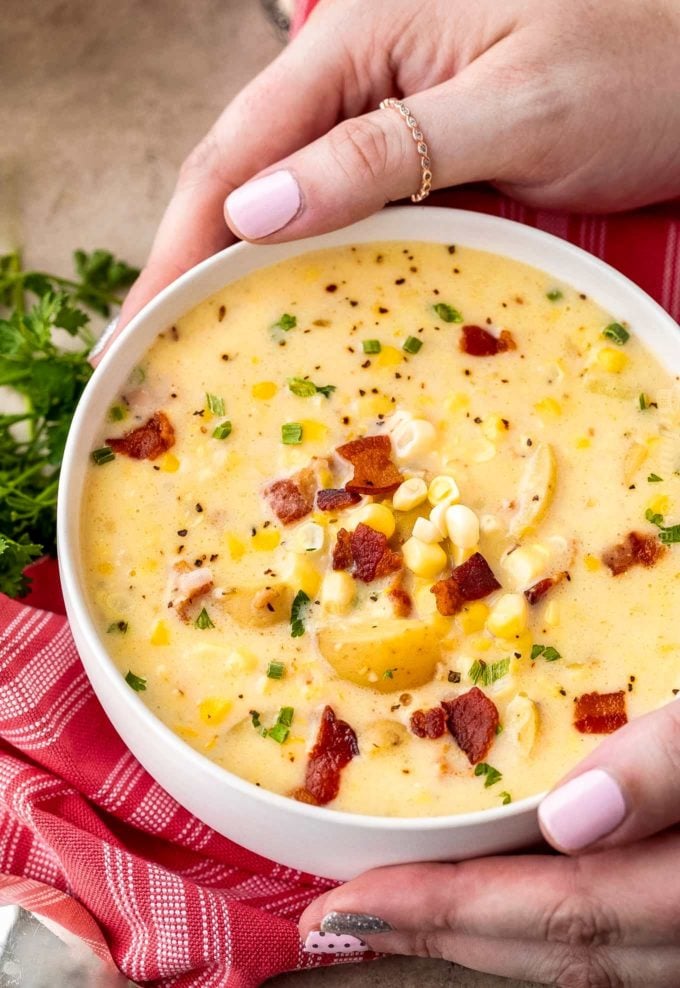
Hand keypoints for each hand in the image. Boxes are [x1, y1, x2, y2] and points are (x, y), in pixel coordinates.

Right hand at [98, 0, 679, 360]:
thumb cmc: (638, 69)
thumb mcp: (514, 107)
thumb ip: (384, 151)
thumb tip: (256, 211)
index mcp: (362, 36)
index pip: (239, 145)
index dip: (182, 236)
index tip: (146, 315)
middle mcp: (356, 67)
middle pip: (242, 167)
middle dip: (187, 255)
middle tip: (147, 341)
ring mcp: (383, 106)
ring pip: (281, 188)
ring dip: (231, 259)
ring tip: (190, 331)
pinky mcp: (412, 145)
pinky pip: (335, 201)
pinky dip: (297, 253)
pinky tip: (274, 293)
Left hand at [298, 701, 679, 986]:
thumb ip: (664, 768)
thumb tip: (564, 815)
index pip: (553, 910)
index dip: (442, 909)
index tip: (342, 908)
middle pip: (548, 950)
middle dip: (432, 933)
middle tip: (333, 922)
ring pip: (569, 951)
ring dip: (469, 930)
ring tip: (383, 912)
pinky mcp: (678, 898)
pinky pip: (594, 927)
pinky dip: (520, 911)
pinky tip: (482, 886)